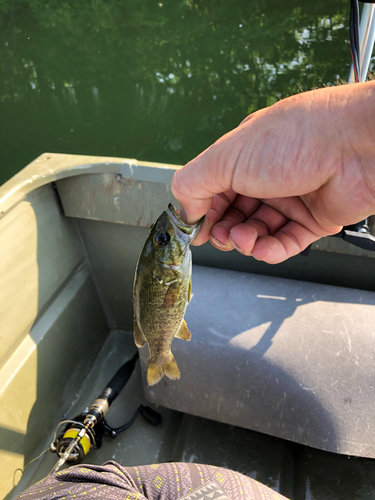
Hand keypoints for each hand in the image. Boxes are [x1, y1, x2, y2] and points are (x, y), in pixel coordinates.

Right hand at [172, 82, 374, 263]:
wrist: (357, 145)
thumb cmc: (297, 138)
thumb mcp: (226, 157)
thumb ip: (193, 182)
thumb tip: (184, 210)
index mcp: (244, 156)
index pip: (213, 189)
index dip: (202, 210)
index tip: (195, 228)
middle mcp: (268, 176)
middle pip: (234, 213)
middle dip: (223, 228)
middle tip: (221, 235)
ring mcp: (292, 198)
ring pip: (258, 231)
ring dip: (245, 240)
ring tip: (243, 238)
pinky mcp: (314, 219)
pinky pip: (285, 242)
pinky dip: (270, 250)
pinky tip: (262, 248)